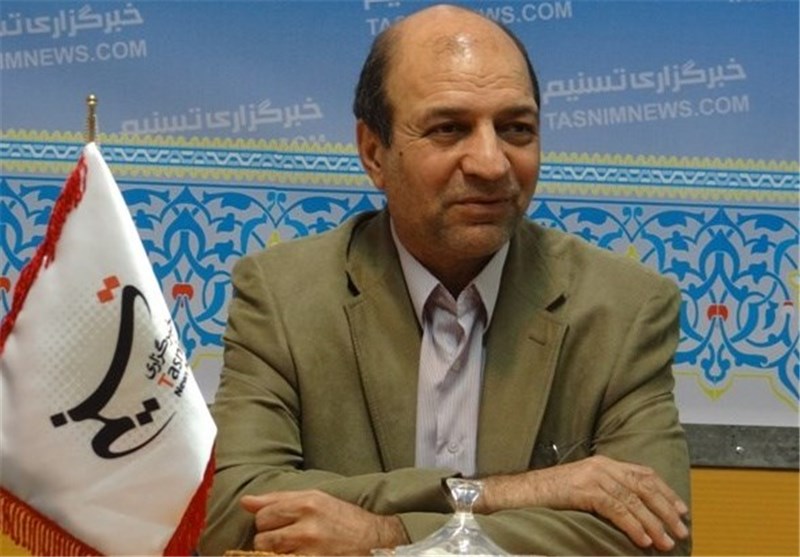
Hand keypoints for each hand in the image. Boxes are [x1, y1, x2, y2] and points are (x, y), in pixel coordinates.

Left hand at [240, 489, 407, 554]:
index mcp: (308, 504)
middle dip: (269, 541)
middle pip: (262, 539)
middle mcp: (308, 528)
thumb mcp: (315, 499)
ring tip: (293, 550)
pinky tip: (299, 554)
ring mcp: (311, 552)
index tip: (278, 524)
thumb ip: (278, 500)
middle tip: (287, 540)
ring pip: (270, 556)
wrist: (375, 542)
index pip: (263, 516)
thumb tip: (245, 502)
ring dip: (276, 554)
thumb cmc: (342, 519)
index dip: (266, 522)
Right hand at [479, 455, 689, 550]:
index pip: (643, 474)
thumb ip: (606, 495)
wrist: (518, 492)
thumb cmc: (549, 496)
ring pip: (632, 499)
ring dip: (653, 522)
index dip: (665, 492)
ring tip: (666, 542)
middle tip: (681, 530)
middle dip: (665, 509)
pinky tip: (642, 539)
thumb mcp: (583, 490)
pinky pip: (615, 508)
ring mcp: (592, 476)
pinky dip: (632, 525)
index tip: (681, 510)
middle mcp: (601, 466)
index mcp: (603, 463)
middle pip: (643, 486)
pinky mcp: (583, 490)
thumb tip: (633, 515)